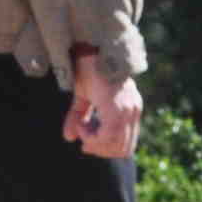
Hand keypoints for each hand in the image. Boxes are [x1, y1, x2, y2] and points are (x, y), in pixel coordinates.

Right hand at [64, 43, 144, 158]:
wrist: (91, 51)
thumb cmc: (89, 69)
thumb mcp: (84, 97)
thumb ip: (79, 117)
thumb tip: (68, 138)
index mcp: (130, 109)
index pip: (127, 144)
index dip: (107, 150)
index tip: (87, 146)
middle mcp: (132, 111)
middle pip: (123, 150)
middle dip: (101, 151)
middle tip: (84, 145)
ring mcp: (127, 111)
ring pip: (115, 145)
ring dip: (95, 143)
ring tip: (82, 129)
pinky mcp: (117, 110)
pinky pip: (106, 136)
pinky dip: (91, 136)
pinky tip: (82, 125)